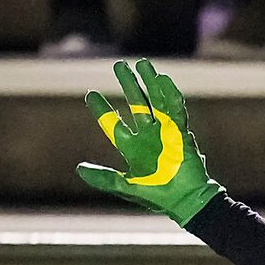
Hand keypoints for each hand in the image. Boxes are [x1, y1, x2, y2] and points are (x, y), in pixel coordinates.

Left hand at [80, 58, 222, 224]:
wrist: (185, 201)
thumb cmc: (157, 197)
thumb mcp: (125, 187)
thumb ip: (104, 178)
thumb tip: (79, 169)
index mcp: (132, 148)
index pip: (113, 123)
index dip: (101, 109)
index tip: (90, 94)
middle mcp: (148, 136)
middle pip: (136, 104)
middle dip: (129, 84)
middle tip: (119, 66)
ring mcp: (165, 132)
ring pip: (156, 101)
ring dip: (149, 82)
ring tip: (142, 63)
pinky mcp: (180, 133)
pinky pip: (175, 109)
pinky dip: (169, 94)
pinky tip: (162, 79)